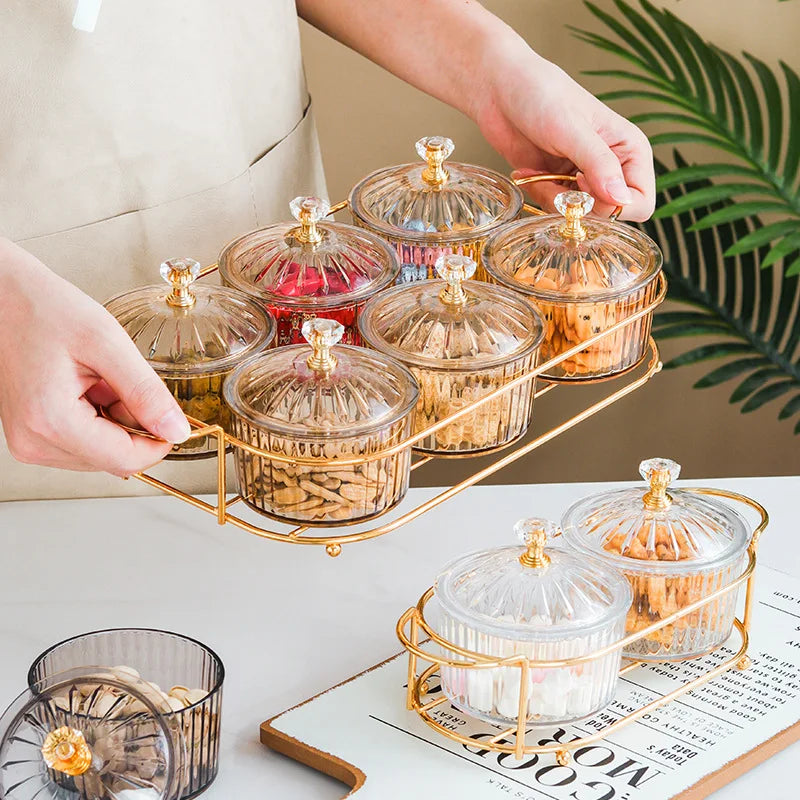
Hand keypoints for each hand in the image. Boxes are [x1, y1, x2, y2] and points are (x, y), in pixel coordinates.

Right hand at [0, 239, 190, 475]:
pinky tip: (87, 386)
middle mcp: (34, 442)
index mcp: (50, 422)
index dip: (160, 441)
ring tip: (97, 379)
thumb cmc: (44, 310)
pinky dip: (99, 417)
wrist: (3, 296)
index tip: (174, 416)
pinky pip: (85, 441)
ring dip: (116, 420)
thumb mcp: (107, 344)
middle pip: (115, 458)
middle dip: (134, 424)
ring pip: (103, 452)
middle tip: (121, 380)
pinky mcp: (34, 435)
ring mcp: (30, 442)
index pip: (125, 461)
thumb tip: (177, 430)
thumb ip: (146, 392)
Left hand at [470, 41, 654, 220]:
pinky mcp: (558, 185)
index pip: (640, 202)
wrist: (500, 88)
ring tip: (538, 172)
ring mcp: (584, 179)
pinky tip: (529, 173)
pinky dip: (540, 196)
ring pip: (579, 216)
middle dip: (579, 206)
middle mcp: (612, 168)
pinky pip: (556, 210)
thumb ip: (598, 164)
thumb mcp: (571, 129)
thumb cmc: (541, 94)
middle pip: (609, 216)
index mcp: (630, 150)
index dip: (613, 204)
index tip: (582, 180)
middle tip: (556, 180)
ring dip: (554, 201)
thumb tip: (621, 199)